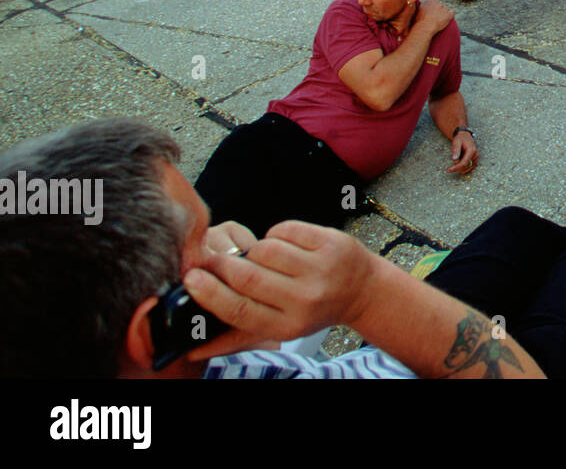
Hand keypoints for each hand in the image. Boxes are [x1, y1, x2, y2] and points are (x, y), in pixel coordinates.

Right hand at [183, 221, 376, 360]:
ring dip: (254, 250)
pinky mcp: (330, 243)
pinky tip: (283, 244)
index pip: (239, 310)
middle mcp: (304, 300)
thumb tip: (192, 349)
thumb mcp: (279, 328)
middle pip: (247, 278)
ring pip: (264, 249)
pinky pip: (285, 229)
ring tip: (261, 257)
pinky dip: (276, 234)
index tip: (191, 277)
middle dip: (221, 265)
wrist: (362, 289)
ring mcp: (320, 269)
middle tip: (211, 259)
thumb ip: (236, 337)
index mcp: (287, 325)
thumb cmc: (313, 309)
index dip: (210, 293)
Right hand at [413, 0, 453, 35]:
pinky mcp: (449, 14)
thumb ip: (422, 6)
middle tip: (435, 18)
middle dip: (438, 11)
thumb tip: (423, 6)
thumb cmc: (420, 21)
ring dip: (444, 13)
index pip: (433, 3)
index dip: (432, 9)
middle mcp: (437, 3)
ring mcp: (444, 8)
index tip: (431, 13)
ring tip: (440, 20)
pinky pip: (452, 12)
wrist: (425, 27)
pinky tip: (448, 18)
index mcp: (429, 1)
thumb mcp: (417, 10)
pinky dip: (451, 15)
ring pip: (446, 9)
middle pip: (439, 5)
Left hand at [447, 132, 477, 174]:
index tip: (449, 170)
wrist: (465, 136)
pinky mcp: (475, 160)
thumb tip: (454, 159)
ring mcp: (476, 158)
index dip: (456, 168)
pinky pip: (469, 167)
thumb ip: (455, 150)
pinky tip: (460, 161)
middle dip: (457, 167)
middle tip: (451, 164)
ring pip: (467, 168)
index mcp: (471, 150)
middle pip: (465, 167)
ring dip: (460, 166)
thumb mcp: (456, 142)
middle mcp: (475, 155)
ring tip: (457, 157)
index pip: (464, 163)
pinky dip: (463, 166)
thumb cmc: (460, 139)